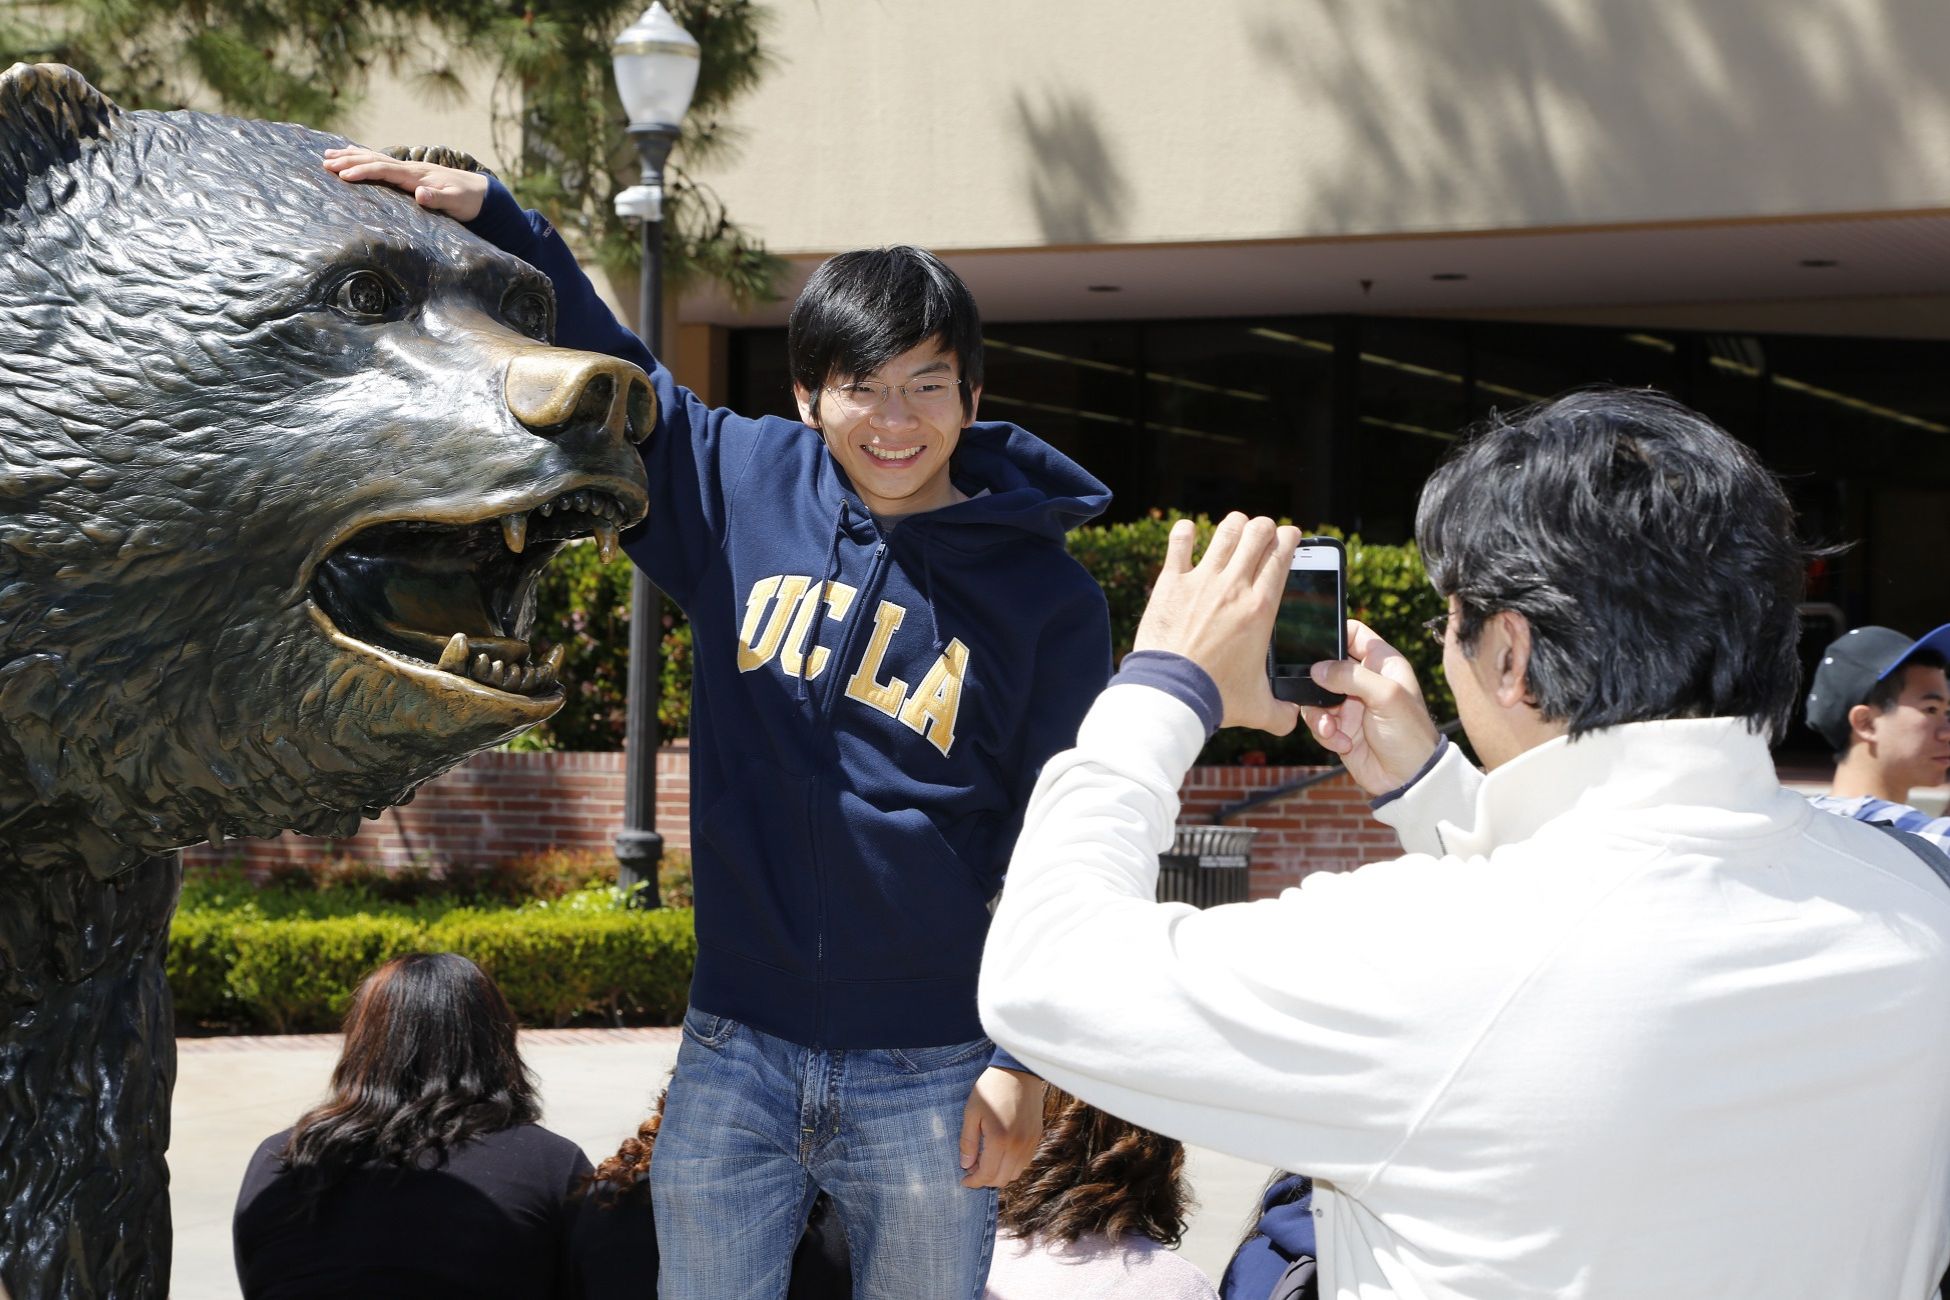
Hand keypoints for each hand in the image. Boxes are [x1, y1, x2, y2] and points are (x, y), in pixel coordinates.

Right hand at [322, 146, 487, 221]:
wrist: (480, 192)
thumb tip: (420, 194)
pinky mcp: (409, 173)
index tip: (344, 176)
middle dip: (349, 161)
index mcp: (416, 175)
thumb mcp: (457, 203)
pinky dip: (363, 158)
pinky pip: (381, 162)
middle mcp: (410, 168)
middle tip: (324, 163)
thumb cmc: (468, 201)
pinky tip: (351, 156)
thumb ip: (439, 199)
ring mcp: (408, 168)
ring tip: (327, 156)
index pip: (384, 170)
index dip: (364, 171)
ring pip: (374, 158)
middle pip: (374, 159)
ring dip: (351, 156)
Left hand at [958, 1067, 1046, 1187]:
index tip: (964, 1180)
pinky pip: (1025, 1162)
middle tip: (973, 1170)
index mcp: (999, 1139)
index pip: (987, 1175)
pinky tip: (1001, 1154)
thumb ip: (968, 1141)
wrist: (1018, 1071)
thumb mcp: (972, 1112)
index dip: (974, 1182)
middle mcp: (1018, 1145)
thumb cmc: (991, 1089)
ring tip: (986, 1162)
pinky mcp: (1037, 1136)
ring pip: (1015, 1174)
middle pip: (1002, 1179)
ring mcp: (1030, 1142)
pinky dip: (1012, 1165)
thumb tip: (966, 1165)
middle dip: (985, 1180)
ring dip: (999, 1174)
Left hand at [1131, 514, 1301, 734]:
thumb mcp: (1259, 707)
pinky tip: (1187, 531)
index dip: (1289, 538)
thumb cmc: (1216, 698)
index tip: (1290, 535)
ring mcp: (1201, 581)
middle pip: (1257, 534)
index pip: (1282, 556)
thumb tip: (1293, 719)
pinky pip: (1179, 543)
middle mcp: (1234, 587)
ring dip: (1234, 525)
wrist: (1171, 693)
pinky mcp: (1170, 583)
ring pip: (1225, 532)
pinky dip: (1185, 533)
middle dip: (1264, 527)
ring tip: (1235, 527)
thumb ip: (1281, 712)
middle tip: (1262, 532)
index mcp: (1261, 608)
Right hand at [1301, 617, 1441, 795]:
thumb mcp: (1387, 696)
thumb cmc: (1410, 734)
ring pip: (1315, 696)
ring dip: (1318, 714)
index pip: (1353, 633)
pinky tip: (1343, 743)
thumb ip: (1351, 676)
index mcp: (1381, 663)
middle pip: (1325, 665)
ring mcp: (1348, 704)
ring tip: (1332, 729)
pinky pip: (1317, 722)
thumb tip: (1317, 669)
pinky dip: (1324, 733)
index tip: (1315, 640)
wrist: (1407, 779)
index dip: (1334, 632)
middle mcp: (1363, 680)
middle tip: (1318, 693)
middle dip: (1317, 681)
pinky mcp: (1339, 727)